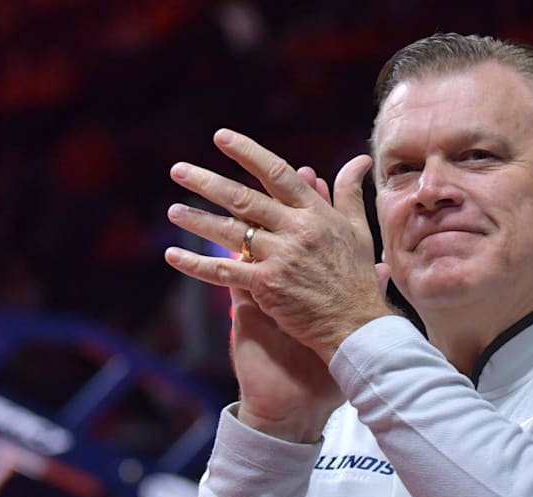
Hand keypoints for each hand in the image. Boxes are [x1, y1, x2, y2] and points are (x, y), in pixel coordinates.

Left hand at [165, 129, 392, 362]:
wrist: (355, 323)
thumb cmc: (357, 277)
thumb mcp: (358, 229)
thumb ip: (349, 192)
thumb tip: (359, 159)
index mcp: (315, 213)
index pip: (277, 173)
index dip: (247, 153)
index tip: (221, 138)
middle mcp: (295, 230)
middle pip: (244, 199)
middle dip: (207, 183)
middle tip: (179, 170)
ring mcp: (280, 257)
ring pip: (230, 232)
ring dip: (197, 221)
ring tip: (173, 211)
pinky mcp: (267, 285)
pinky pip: (225, 270)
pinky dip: (197, 264)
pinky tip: (174, 255)